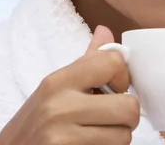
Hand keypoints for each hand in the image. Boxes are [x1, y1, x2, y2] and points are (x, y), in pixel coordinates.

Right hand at [0, 25, 140, 144]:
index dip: (123, 78)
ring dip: (117, 138)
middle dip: (126, 117)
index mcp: (59, 80)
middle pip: (128, 106)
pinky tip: (88, 144)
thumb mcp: (55, 87)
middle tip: (111, 119)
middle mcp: (60, 105)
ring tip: (96, 134)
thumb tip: (106, 31)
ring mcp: (63, 134)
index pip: (113, 62)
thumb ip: (86, 61)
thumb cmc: (35, 122)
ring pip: (124, 136)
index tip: (113, 89)